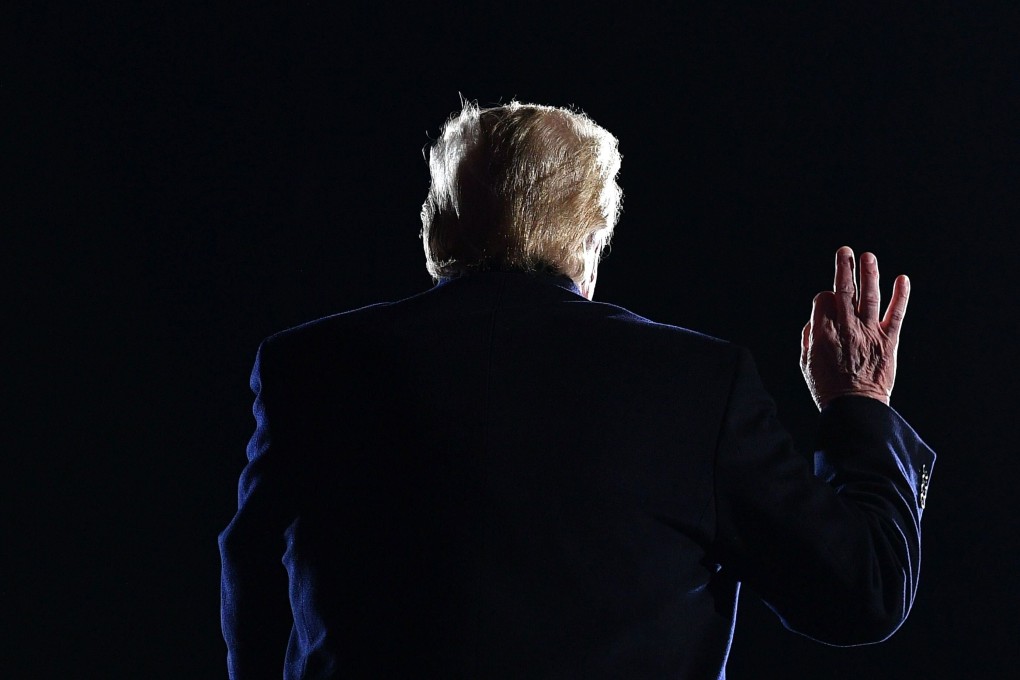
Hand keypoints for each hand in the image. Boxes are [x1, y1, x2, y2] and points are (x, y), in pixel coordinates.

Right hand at [800, 246, 910, 409]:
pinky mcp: (888, 341)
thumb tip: (815, 319)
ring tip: (868, 256)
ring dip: (869, 274)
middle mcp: (845, 329)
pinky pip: (895, 314)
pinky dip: (900, 296)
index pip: (823, 300)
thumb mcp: (806, 363)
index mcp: (822, 334)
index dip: (824, 296)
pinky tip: (902, 280)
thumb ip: (809, 337)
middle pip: (844, 291)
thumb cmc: (827, 388)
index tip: (827, 300)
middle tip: (845, 252)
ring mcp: (868, 333)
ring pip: (869, 296)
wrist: (855, 409)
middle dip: (844, 268)